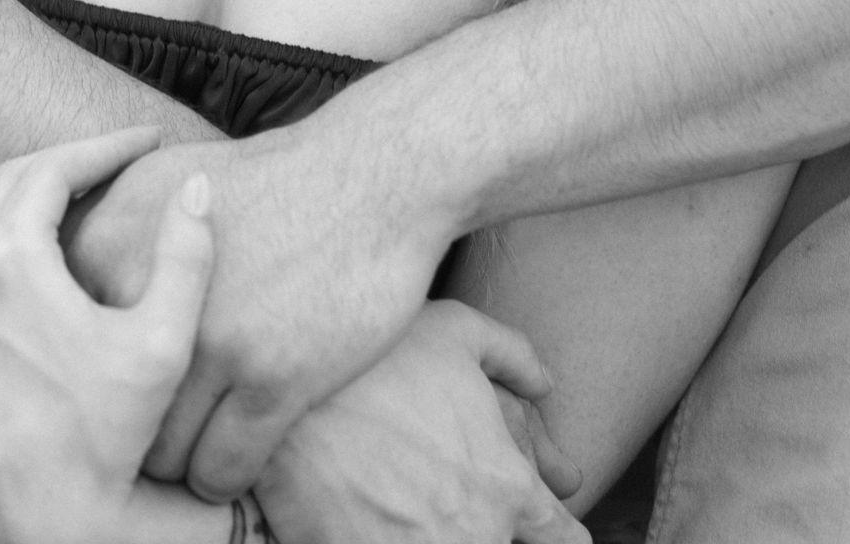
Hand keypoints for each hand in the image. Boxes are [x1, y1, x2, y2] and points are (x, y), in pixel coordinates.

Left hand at [0, 128, 220, 543]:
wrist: (44, 526)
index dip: (105, 146)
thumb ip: (187, 256)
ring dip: (20, 200)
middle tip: (113, 161)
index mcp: (10, 259)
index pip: (55, 167)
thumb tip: (197, 186)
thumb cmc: (106, 439)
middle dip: (66, 164)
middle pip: (9, 182)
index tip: (146, 140)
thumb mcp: (163, 345)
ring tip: (71, 201)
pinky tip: (23, 261)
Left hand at [69, 112, 465, 498]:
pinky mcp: (270, 381)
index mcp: (107, 242)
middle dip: (126, 431)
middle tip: (152, 432)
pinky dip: (222, 479)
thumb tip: (59, 275)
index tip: (112, 388)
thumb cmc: (265, 182)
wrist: (366, 180)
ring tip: (193, 449)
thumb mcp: (162, 180)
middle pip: (101, 404)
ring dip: (175, 462)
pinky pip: (219, 471)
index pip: (59, 341)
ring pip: (159, 452)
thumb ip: (103, 230)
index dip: (85, 372)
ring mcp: (208, 340)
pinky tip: (236, 455)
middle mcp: (142, 293)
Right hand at [254, 303, 588, 543]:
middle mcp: (477, 536)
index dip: (554, 528)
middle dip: (491, 528)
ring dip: (438, 532)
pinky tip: (376, 516)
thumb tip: (544, 383)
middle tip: (447, 493)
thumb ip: (512, 353)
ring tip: (410, 502)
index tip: (538, 521)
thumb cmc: (374, 357)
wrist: (285, 401)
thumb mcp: (453, 328)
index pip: (564, 539)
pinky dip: (392, 537)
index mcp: (507, 486)